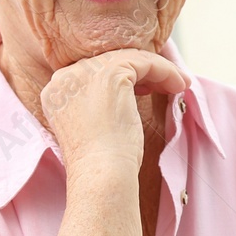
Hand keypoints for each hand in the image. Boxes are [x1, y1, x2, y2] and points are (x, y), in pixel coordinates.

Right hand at [38, 49, 189, 175]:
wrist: (100, 175)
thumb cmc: (99, 164)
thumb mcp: (90, 129)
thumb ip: (94, 107)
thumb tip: (124, 95)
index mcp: (55, 92)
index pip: (92, 72)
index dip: (120, 78)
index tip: (143, 90)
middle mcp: (65, 78)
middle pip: (109, 62)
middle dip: (140, 71)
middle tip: (165, 84)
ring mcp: (85, 73)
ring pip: (129, 59)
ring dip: (158, 70)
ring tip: (178, 84)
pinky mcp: (110, 74)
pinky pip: (144, 62)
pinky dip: (165, 71)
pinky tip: (179, 84)